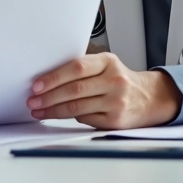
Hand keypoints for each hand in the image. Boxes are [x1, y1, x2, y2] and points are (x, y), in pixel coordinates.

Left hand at [27, 53, 180, 129]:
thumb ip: (83, 68)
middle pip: (74, 89)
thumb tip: (48, 78)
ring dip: (53, 110)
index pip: (76, 68)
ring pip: (77, 107)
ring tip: (39, 111)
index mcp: (108, 62)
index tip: (37, 85)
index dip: (54, 77)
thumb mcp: (106, 66)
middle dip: (49, 97)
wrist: (149, 98)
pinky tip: (58, 115)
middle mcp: (114, 81)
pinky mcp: (115, 120)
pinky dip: (70, 117)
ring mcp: (116, 102)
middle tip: (33, 101)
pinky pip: (85, 119)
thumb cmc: (120, 80)